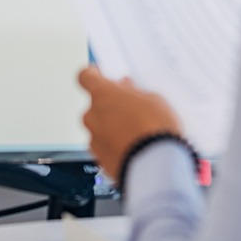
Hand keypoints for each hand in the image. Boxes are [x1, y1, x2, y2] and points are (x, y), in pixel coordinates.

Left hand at [78, 65, 184, 182]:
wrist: (155, 166)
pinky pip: (106, 147)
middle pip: (96, 105)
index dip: (93, 75)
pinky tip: (135, 147)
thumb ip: (134, 93)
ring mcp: (94, 140)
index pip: (86, 77)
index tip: (99, 74)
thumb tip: (128, 91)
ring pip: (100, 128)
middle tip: (131, 108)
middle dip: (111, 106)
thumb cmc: (154, 130)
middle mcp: (92, 116)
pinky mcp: (100, 160)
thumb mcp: (154, 100)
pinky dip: (116, 146)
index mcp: (102, 95)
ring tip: (138, 132)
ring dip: (114, 128)